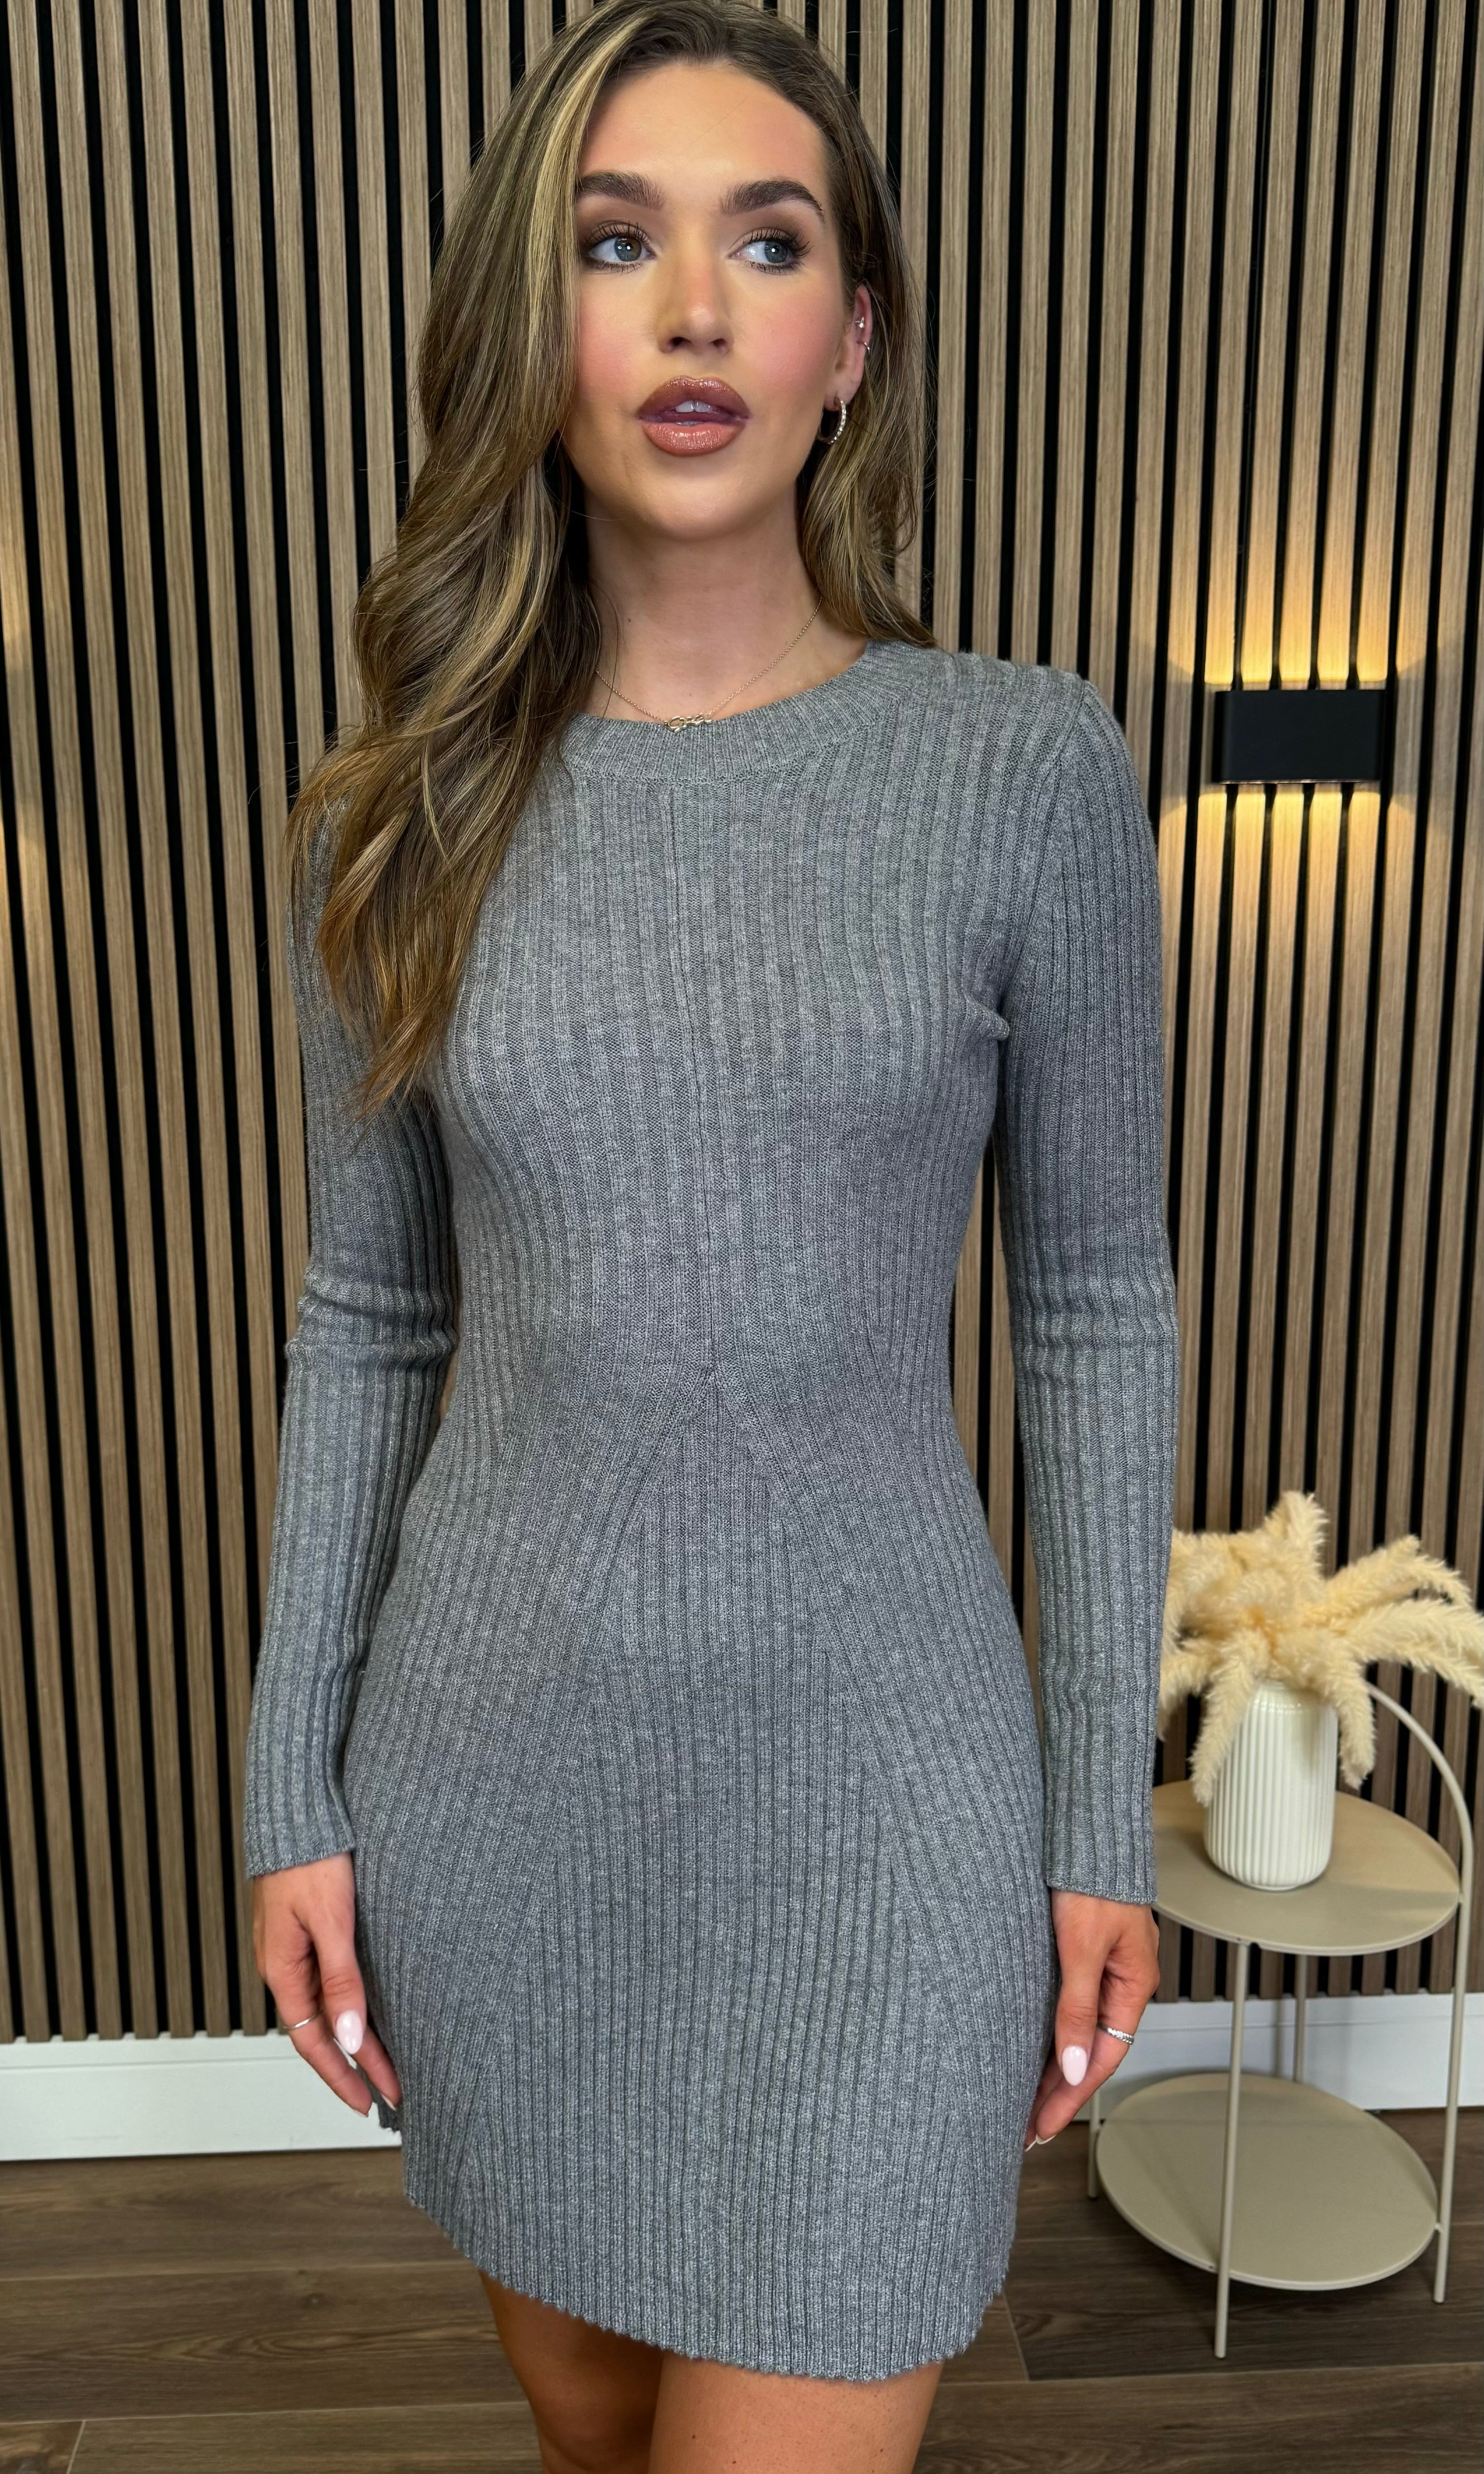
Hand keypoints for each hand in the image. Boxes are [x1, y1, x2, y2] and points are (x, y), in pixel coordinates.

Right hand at [251, 1852, 402, 2117]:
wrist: (297, 1811)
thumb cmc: (310, 1858)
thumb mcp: (331, 1922)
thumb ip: (342, 1979)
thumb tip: (351, 2036)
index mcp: (283, 1969)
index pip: (312, 2041)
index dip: (342, 2076)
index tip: (370, 2103)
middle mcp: (287, 1964)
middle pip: (322, 2029)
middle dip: (355, 2064)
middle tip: (390, 2092)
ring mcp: (296, 1948)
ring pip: (327, 2006)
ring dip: (355, 2036)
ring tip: (386, 2061)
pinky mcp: (309, 1929)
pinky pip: (330, 1980)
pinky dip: (351, 2003)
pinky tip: (370, 2009)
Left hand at [1023, 1888, 1158, 2147]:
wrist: (1086, 1832)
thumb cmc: (1091, 1881)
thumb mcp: (1083, 1948)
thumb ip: (1077, 2007)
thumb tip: (1070, 2065)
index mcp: (1132, 1985)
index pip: (1101, 2057)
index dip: (1070, 2095)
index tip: (1042, 2126)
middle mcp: (1120, 1982)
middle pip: (1089, 2050)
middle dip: (1058, 2090)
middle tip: (1026, 2127)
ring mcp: (1102, 1969)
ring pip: (1077, 2031)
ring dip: (1052, 2065)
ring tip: (1023, 2101)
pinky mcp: (1081, 1953)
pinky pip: (1068, 2007)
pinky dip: (1051, 2033)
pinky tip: (1031, 2049)